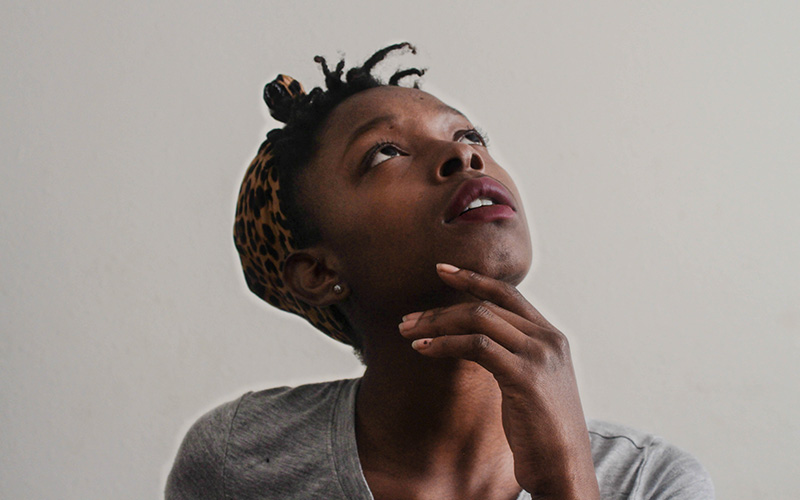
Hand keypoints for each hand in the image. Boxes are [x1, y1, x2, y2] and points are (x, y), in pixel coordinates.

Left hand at [398, 263, 599, 499]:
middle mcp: (548, 340)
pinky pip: (477, 346)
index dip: (473, 278)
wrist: (565, 467)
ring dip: (437, 323)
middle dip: (441, 308)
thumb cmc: (542, 430)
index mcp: (551, 337)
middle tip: (408, 319)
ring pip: (479, 318)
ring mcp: (538, 356)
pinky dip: (445, 344)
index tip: (442, 270)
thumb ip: (513, 356)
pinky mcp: (524, 376)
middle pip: (486, 304)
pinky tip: (424, 349)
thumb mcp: (532, 383)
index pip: (508, 293)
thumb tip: (476, 342)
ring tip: (409, 333)